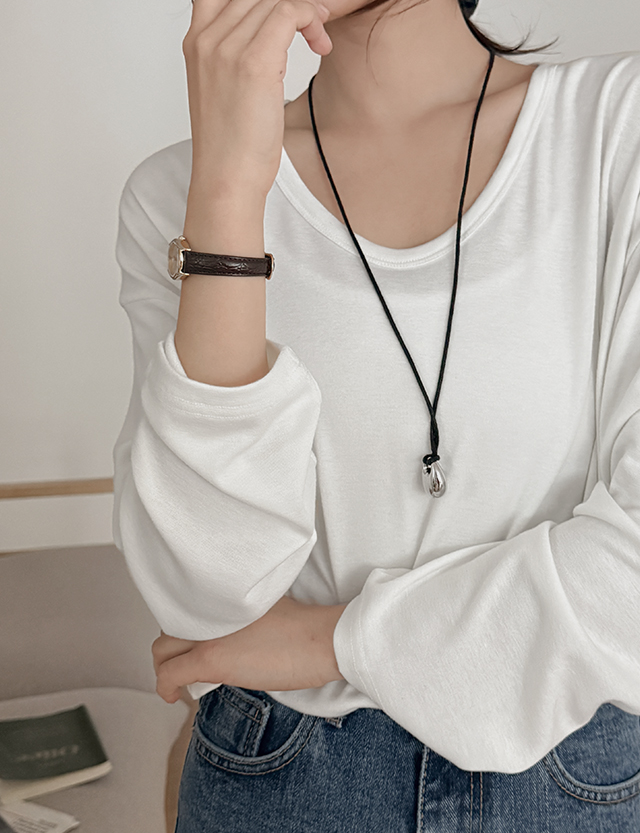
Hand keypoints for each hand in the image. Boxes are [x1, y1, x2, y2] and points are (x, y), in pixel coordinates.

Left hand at [152, 596, 347, 702]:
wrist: (322, 640)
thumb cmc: (305, 627)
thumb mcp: (266, 606)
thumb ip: (241, 613)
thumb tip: (233, 630)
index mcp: (222, 592)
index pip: (185, 606)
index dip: (185, 627)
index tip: (192, 641)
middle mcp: (209, 608)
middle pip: (169, 625)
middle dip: (173, 646)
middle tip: (184, 660)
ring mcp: (207, 632)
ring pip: (163, 649)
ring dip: (166, 665)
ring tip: (180, 679)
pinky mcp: (210, 659)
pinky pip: (170, 674)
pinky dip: (165, 687)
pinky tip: (173, 697)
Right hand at [183, 0, 331, 201]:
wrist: (227, 180)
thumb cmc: (231, 145)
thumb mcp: (225, 89)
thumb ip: (236, 55)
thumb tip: (270, 36)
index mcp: (196, 41)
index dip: (261, 0)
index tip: (287, 17)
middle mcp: (207, 38)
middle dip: (291, 5)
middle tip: (313, 27)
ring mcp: (227, 48)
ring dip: (308, 12)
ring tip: (319, 39)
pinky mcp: (254, 63)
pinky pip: (289, 13)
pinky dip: (311, 19)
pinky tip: (320, 43)